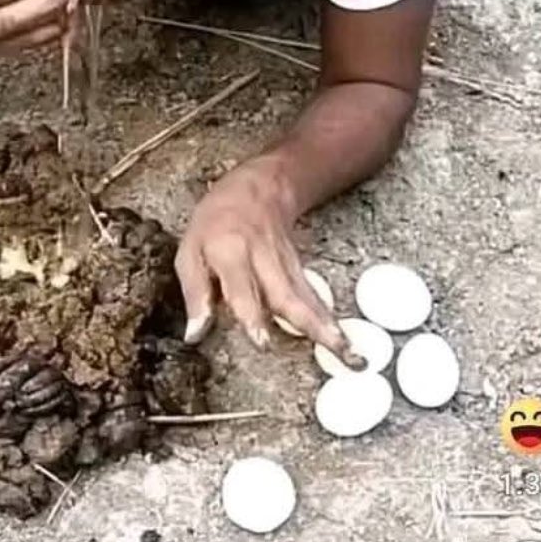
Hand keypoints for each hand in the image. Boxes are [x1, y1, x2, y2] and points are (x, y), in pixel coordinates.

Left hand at [175, 156, 360, 362]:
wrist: (258, 187)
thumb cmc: (216, 223)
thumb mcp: (189, 252)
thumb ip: (195, 294)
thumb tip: (195, 334)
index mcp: (232, 254)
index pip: (243, 288)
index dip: (251, 315)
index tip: (262, 343)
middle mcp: (264, 261)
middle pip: (288, 296)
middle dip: (309, 326)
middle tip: (331, 351)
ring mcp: (286, 265)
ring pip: (308, 298)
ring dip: (328, 327)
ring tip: (351, 354)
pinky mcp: (299, 270)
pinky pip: (313, 296)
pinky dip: (328, 319)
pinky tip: (341, 339)